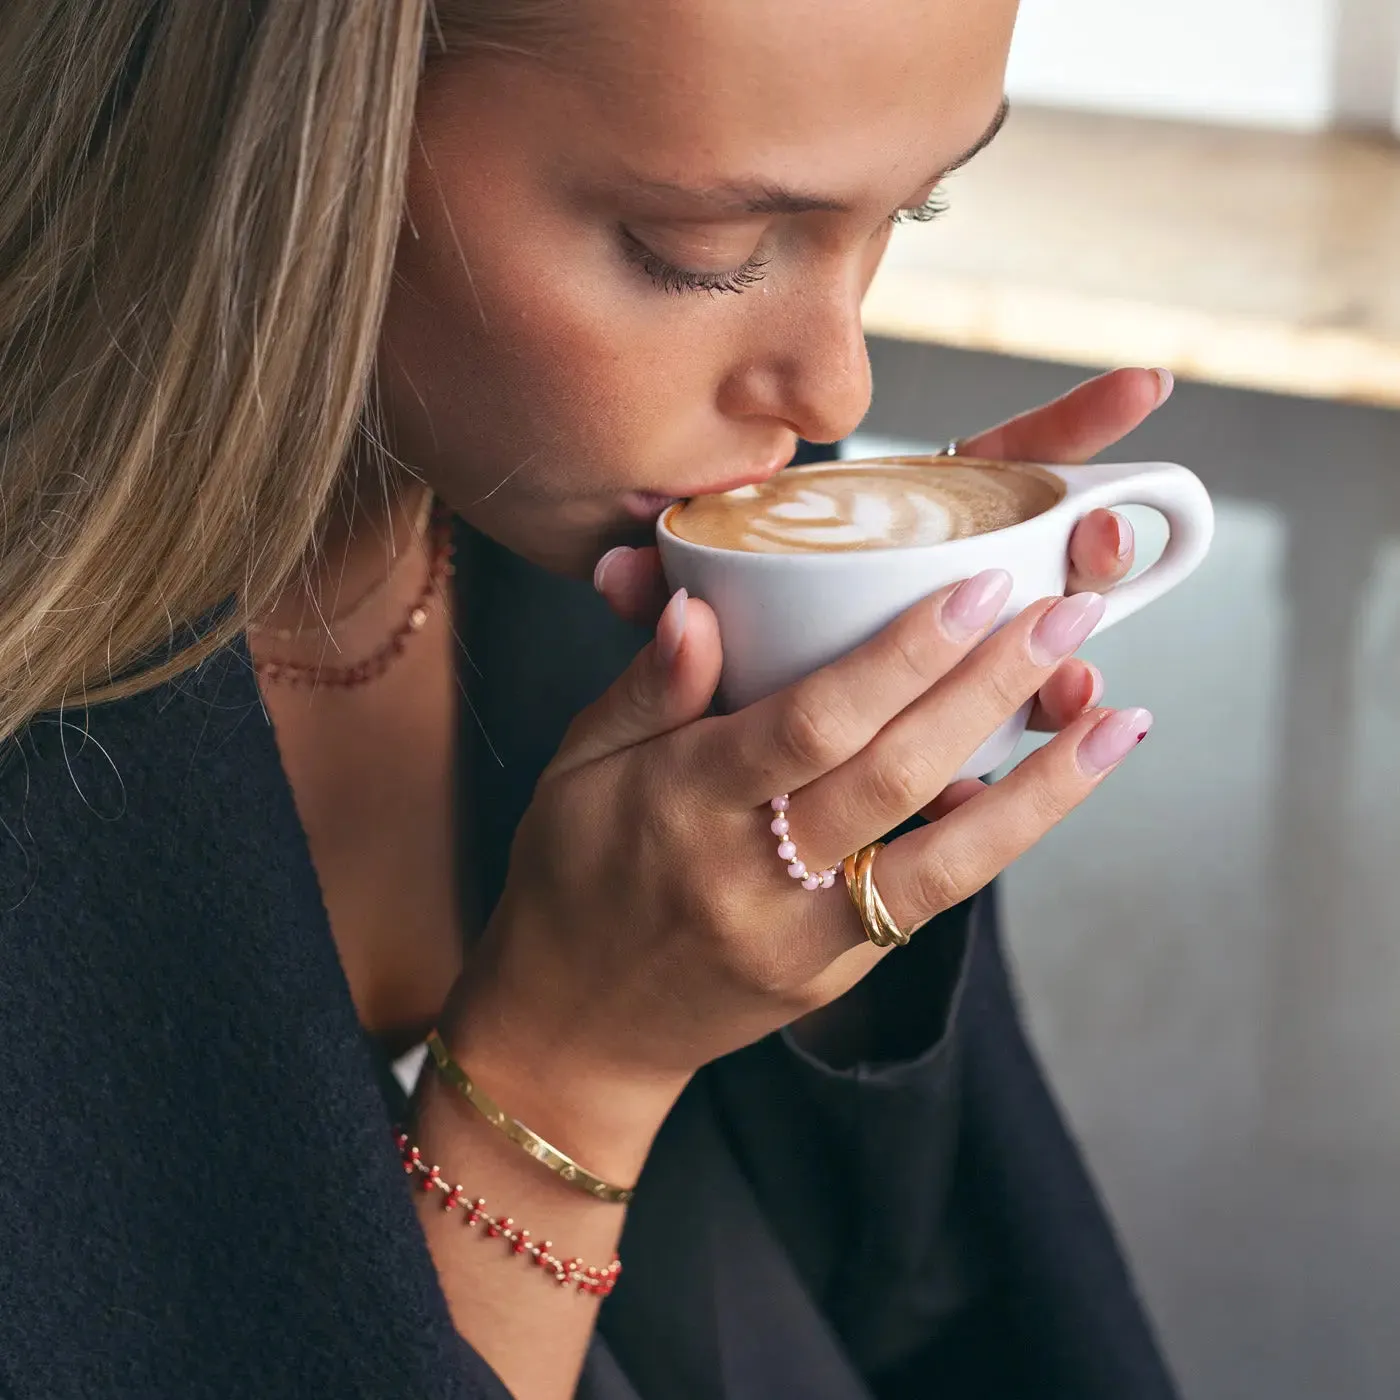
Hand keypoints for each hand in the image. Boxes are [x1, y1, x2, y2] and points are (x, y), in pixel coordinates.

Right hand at [444, 571, 1151, 1178]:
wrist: (575, 1030)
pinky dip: (993, 838)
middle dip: (992, 688)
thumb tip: (699, 607)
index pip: (809, 722)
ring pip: (942, 858)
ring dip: (1039, 784)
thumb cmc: (572, 876)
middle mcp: (750, 875)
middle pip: (895, 775)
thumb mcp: (578, 767)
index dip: (901, 657)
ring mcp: (801, 938)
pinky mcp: (834, 977)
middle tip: (1069, 611)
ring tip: (1116, 716)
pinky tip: (1047, 782)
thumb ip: (646, 688)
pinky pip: (927, 902)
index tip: (976, 589)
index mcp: (681, 804)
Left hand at [594, 365, 1173, 732]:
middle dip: (1084, 536)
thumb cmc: (693, 700)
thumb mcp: (670, 649)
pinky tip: (1064, 739)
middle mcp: (930, 592)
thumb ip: (652, 603)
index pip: (981, 469)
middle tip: (1101, 535)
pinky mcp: (949, 746)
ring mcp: (949, 669)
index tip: (1142, 388)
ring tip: (1082, 665)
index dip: (1062, 428)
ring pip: (1032, 653)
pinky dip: (1034, 748)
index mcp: (879, 541)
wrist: (700, 809)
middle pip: (1032, 548)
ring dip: (1064, 656)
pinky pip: (1004, 744)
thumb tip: (613, 566)